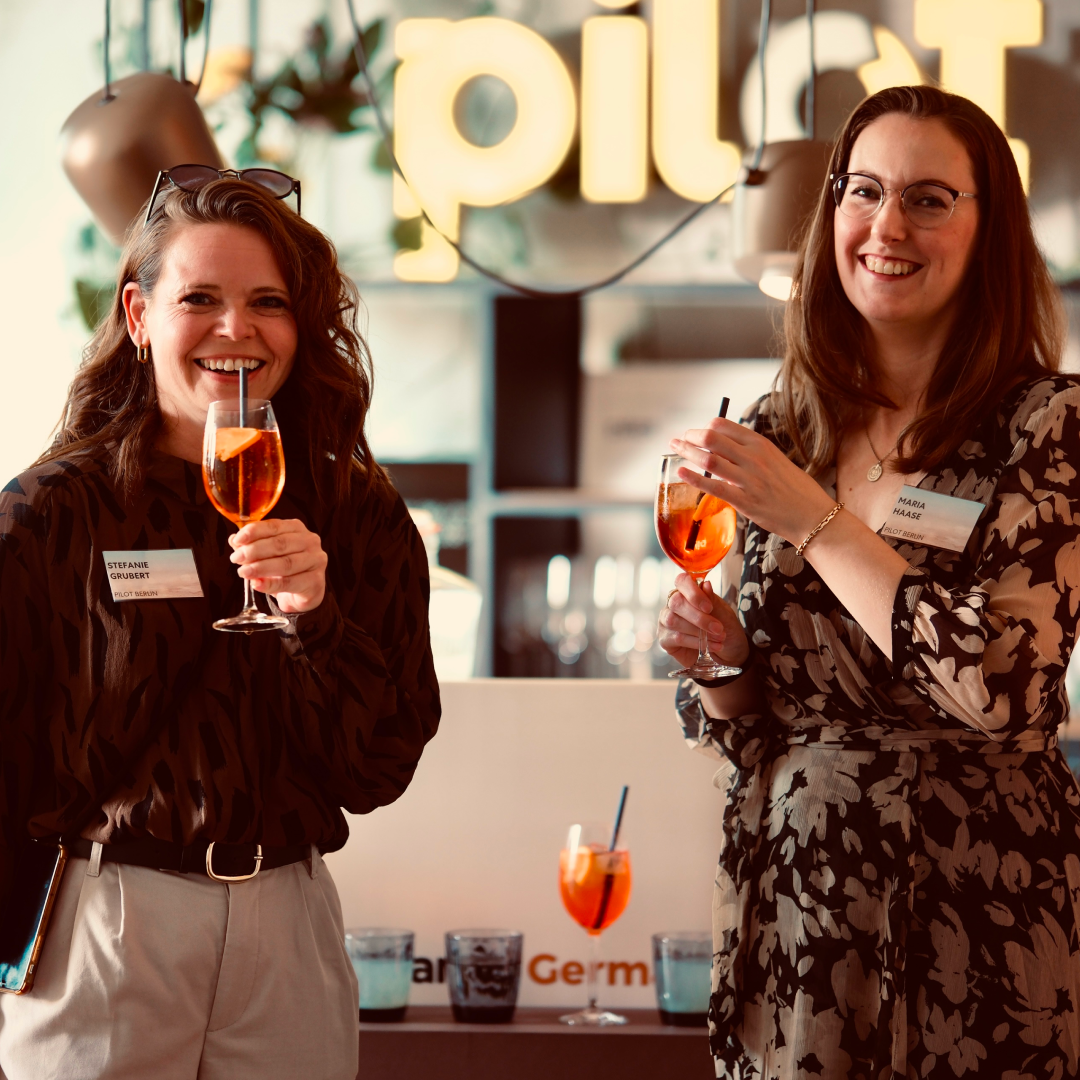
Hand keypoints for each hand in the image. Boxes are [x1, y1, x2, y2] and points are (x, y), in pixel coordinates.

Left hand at [229, 519, 327, 613]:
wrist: (304, 593)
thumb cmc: (285, 570)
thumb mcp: (267, 555)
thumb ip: (252, 546)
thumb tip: (234, 540)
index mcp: (297, 529)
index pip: (274, 526)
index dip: (254, 532)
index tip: (237, 540)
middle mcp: (310, 541)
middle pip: (280, 544)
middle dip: (254, 551)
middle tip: (236, 558)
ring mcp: (316, 560)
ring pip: (285, 563)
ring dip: (260, 568)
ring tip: (243, 572)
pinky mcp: (316, 580)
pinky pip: (290, 582)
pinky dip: (271, 584)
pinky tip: (257, 584)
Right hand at [657, 574, 748, 669]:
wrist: (727, 653)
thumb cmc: (724, 628)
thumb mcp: (724, 613)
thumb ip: (712, 599)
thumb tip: (706, 584)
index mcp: (687, 592)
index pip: (682, 581)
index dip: (693, 592)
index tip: (709, 607)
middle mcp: (673, 604)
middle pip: (676, 602)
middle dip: (699, 617)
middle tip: (718, 628)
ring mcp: (666, 621)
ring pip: (674, 621)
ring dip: (699, 631)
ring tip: (718, 638)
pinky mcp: (665, 639)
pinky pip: (676, 637)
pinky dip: (695, 642)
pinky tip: (708, 647)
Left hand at [670, 418, 833, 544]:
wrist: (811, 515)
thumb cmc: (796, 489)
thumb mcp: (776, 460)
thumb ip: (752, 453)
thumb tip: (726, 448)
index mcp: (761, 445)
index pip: (724, 426)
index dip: (705, 427)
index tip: (695, 433)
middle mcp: (754, 458)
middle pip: (712, 439)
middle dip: (690, 437)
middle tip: (678, 440)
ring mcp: (748, 479)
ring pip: (709, 460)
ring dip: (687, 452)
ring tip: (674, 450)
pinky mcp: (744, 501)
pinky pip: (714, 487)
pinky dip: (694, 478)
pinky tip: (681, 473)